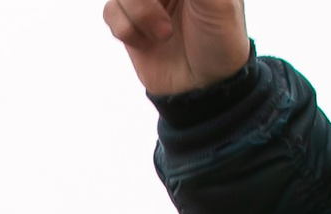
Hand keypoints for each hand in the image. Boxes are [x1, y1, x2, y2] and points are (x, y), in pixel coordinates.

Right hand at [102, 0, 250, 95]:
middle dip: (144, 1)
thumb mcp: (217, 1)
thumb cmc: (221, 40)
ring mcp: (146, 1)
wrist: (204, 87)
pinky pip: (110, 11)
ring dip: (138, 14)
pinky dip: (126, 29)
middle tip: (162, 18)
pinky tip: (147, 43)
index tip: (161, 5)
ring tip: (163, 35)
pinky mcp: (129, 23)